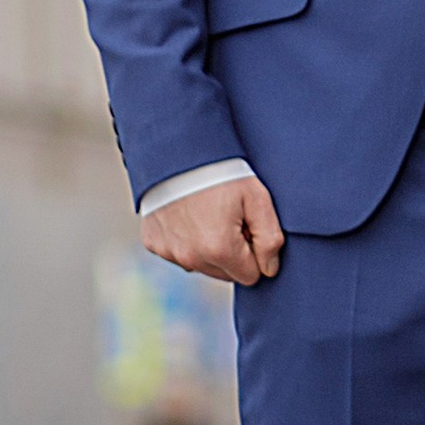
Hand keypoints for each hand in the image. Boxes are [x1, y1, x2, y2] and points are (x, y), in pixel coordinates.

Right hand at [141, 176, 285, 284]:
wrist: (178, 149)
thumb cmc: (222, 172)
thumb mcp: (257, 198)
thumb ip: (270, 239)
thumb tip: (269, 269)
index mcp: (220, 250)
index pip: (250, 275)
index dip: (254, 252)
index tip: (248, 226)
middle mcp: (191, 258)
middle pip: (225, 274)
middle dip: (232, 253)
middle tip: (229, 218)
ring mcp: (169, 251)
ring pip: (201, 266)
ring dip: (208, 249)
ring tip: (208, 214)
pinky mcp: (154, 243)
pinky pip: (178, 254)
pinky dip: (185, 240)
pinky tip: (188, 215)